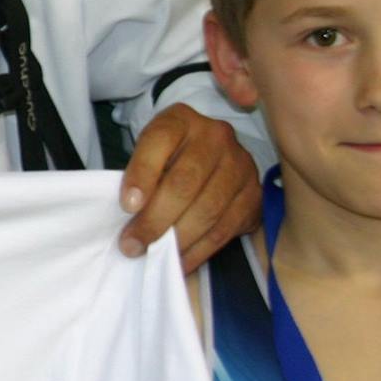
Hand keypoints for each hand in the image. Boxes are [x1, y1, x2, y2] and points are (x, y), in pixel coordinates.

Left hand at [117, 103, 258, 273]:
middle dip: (155, 220)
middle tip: (132, 244)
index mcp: (181, 119)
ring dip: (176, 240)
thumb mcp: (150, 153)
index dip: (142, 174)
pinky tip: (179, 261)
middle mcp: (216, 136)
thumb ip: (140, 174)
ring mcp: (240, 165)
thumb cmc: (169, 158)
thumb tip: (130, 216)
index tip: (126, 206)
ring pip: (207, 210)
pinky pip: (224, 230)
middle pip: (184, 183)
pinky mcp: (254, 195)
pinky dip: (198, 250)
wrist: (212, 158)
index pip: (159, 141)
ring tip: (152, 255)